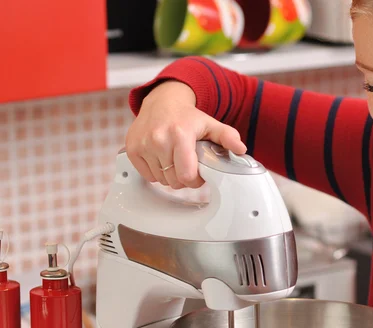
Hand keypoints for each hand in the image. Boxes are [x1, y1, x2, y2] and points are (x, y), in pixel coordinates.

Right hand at [125, 80, 246, 188]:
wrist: (162, 102)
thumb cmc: (187, 116)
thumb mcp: (210, 124)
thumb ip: (228, 136)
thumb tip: (241, 149)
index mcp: (180, 134)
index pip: (186, 175)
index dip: (195, 180)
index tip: (199, 174)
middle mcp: (158, 139)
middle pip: (174, 181)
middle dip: (184, 179)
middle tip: (188, 166)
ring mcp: (143, 144)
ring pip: (160, 180)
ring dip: (170, 176)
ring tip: (175, 161)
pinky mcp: (132, 149)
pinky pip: (147, 176)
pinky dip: (156, 172)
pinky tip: (162, 159)